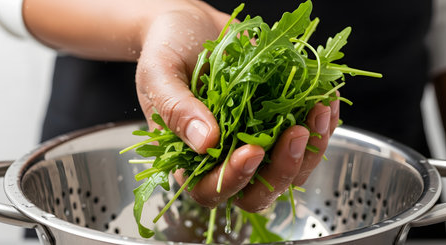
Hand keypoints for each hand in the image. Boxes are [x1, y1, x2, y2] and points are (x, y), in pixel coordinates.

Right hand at [135, 1, 338, 211]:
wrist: (191, 24)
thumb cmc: (167, 48)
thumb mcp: (159, 73)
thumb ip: (176, 109)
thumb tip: (205, 142)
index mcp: (190, 155)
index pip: (211, 189)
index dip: (234, 179)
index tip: (252, 151)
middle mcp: (224, 155)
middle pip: (258, 190)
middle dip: (283, 169)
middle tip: (295, 132)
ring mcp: (254, 139)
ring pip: (289, 169)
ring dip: (311, 148)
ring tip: (319, 110)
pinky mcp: (276, 121)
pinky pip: (305, 139)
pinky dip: (321, 124)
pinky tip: (326, 100)